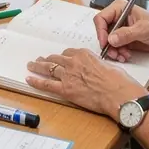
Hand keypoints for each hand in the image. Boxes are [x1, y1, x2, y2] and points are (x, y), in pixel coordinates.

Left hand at [25, 48, 145, 117]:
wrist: (119, 95)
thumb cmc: (119, 82)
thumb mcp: (108, 66)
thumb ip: (96, 66)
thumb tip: (95, 69)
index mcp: (84, 55)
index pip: (69, 53)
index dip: (63, 57)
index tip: (60, 58)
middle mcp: (74, 62)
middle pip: (56, 59)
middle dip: (47, 59)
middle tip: (41, 59)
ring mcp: (68, 76)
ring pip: (48, 68)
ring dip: (38, 66)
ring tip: (31, 65)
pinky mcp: (65, 90)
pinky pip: (46, 84)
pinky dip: (36, 81)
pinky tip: (29, 79)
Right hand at [93, 0, 148, 61]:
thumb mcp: (143, 29)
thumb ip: (126, 34)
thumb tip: (111, 39)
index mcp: (120, 8)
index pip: (101, 18)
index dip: (101, 31)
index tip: (105, 42)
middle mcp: (118, 18)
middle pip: (103, 31)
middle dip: (108, 44)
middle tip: (113, 52)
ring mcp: (120, 29)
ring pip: (107, 41)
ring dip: (113, 51)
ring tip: (122, 55)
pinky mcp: (123, 39)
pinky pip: (114, 47)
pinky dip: (118, 53)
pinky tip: (125, 55)